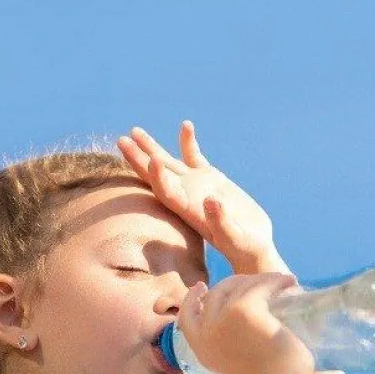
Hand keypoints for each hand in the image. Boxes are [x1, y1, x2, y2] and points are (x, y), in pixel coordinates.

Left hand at [117, 121, 277, 272]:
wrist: (252, 246)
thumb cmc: (244, 248)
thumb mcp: (234, 238)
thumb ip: (221, 221)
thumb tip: (211, 200)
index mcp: (188, 212)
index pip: (166, 192)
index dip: (156, 176)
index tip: (153, 159)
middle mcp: (186, 196)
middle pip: (156, 175)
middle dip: (139, 158)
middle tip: (122, 140)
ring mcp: (196, 185)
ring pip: (168, 163)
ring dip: (151, 147)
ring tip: (135, 130)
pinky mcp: (210, 178)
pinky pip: (193, 156)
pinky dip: (188, 141)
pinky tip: (186, 125)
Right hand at [179, 274, 313, 373]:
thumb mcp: (241, 370)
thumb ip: (234, 352)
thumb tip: (250, 335)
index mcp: (202, 349)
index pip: (186, 317)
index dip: (191, 299)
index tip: (201, 286)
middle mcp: (207, 332)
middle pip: (216, 294)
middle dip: (234, 283)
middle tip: (255, 282)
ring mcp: (224, 318)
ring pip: (241, 286)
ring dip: (262, 280)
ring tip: (282, 282)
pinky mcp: (245, 309)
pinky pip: (261, 285)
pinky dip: (277, 280)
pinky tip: (289, 281)